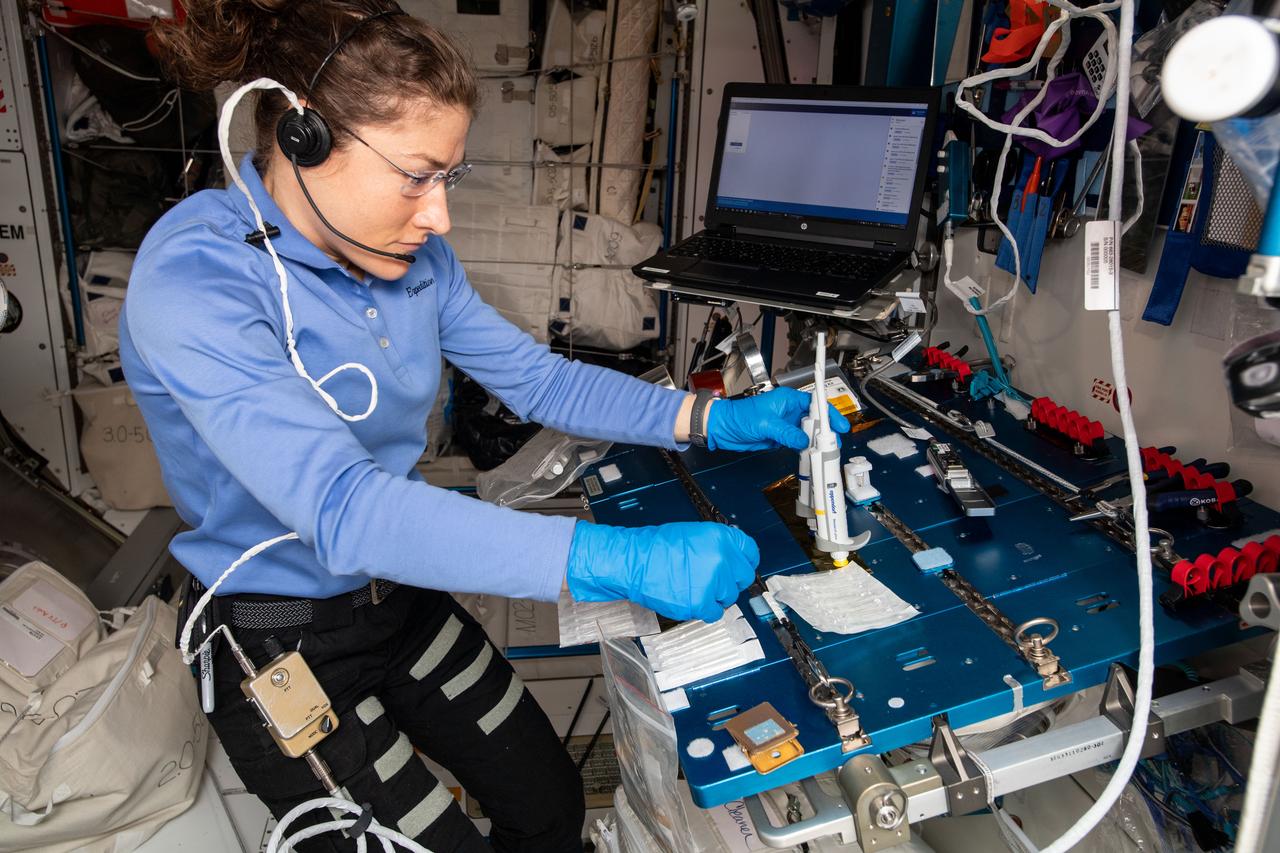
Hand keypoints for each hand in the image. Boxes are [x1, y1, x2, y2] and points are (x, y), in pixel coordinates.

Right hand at [565, 521, 759, 622]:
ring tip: (694, 587)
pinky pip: (714, 612)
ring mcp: (713, 582)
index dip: (744, 561)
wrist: (634, 562)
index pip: (750, 552)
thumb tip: (731, 559)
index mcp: (721, 537)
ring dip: (715, 595)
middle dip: (729, 580)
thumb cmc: (656, 547)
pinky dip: (704, 609)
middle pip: (743, 577)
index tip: (738, 567)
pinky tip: (690, 598)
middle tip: (712, 580)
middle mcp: (722, 559)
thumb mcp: (693, 534)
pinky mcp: (701, 603)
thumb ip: (716, 546)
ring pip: (729, 597)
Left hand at [706, 387, 849, 451]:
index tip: (840, 425)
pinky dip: (805, 449)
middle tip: (834, 444)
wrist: (723, 428)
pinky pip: (798, 443)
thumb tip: (804, 441)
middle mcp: (789, 411)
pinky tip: (810, 455)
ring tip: (825, 452)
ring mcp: (786, 424)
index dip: (830, 414)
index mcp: (788, 399)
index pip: (816, 404)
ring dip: (816, 442)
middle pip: (815, 420)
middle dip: (826, 432)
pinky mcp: (781, 437)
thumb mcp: (766, 424)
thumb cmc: (738, 416)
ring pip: (807, 433)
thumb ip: (787, 433)